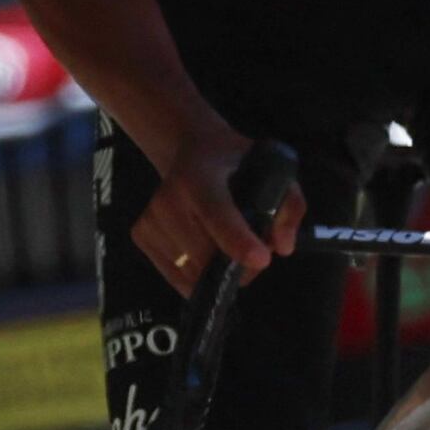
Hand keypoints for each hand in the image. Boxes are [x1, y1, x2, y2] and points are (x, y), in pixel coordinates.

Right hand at [125, 115, 291, 289]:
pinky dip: (197, 277)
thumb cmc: (237, 165)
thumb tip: (283, 247)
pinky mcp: (140, 235)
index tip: (261, 259)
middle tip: (254, 255)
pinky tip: (207, 255)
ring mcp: (150, 218)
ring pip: (191, 270)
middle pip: (205, 254)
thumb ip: (289, 207)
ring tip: (229, 250)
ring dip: (217, 273)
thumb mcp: (273, 172)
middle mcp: (169, 198)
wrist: (192, 152)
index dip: (238, 240)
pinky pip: (175, 276)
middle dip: (237, 266)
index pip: (218, 214)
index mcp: (200, 178)